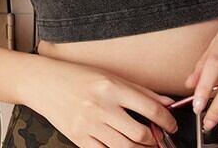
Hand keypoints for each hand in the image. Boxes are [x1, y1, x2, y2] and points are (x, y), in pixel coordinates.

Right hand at [24, 59, 178, 147]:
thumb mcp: (111, 76)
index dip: (167, 120)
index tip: (172, 125)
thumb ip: (140, 90)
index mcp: (111, 87)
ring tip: (145, 145)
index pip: (149, 108)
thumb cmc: (78, 76)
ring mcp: (89, 125)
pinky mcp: (79, 139)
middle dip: (155, 140)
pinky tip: (123, 146)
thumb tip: (166, 101)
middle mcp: (101, 106)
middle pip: (140, 134)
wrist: (45, 83)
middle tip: (160, 138)